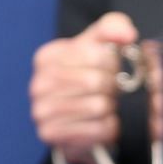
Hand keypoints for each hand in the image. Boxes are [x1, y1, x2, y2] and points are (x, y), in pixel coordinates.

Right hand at [29, 11, 136, 163]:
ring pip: (98, 107)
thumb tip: (126, 34)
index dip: (112, 62)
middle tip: (109, 90)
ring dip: (111, 108)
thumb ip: (112, 29)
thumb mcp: (98, 48)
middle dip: (112, 87)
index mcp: (46, 58)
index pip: (94, 54)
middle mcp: (37, 83)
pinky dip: (109, 128)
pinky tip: (100, 123)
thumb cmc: (90, 77)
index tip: (109, 68)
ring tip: (103, 106)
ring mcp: (40, 111)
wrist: (78, 118)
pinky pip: (98, 129)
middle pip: (96, 82)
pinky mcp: (50, 134)